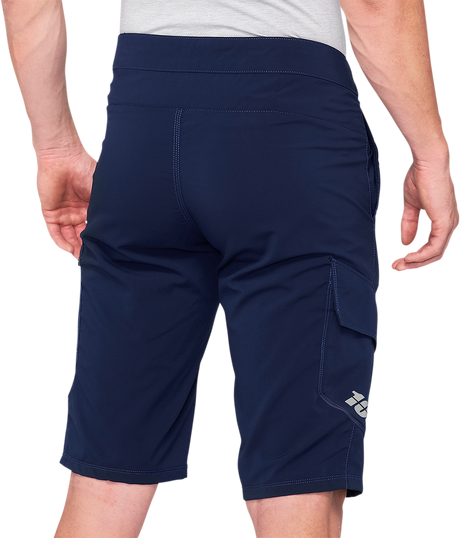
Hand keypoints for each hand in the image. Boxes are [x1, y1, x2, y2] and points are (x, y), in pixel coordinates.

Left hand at [34, 147, 95, 262]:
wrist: (64, 156)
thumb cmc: (84, 169)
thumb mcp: (100, 193)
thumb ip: (105, 209)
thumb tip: (118, 226)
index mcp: (90, 206)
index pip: (93, 227)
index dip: (98, 239)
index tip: (105, 250)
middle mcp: (76, 212)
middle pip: (81, 235)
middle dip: (86, 248)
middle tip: (94, 258)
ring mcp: (63, 213)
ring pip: (67, 236)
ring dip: (73, 248)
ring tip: (81, 258)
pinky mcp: (49, 212)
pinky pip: (53, 232)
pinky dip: (60, 242)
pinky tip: (68, 250)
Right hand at [389, 151, 458, 272]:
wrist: (427, 162)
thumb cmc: (421, 176)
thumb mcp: (410, 206)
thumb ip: (408, 225)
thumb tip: (404, 244)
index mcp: (444, 220)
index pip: (433, 247)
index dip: (415, 256)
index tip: (396, 260)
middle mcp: (450, 225)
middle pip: (435, 255)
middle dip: (414, 264)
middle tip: (395, 267)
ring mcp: (449, 225)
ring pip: (435, 254)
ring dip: (414, 262)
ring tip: (397, 265)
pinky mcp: (444, 224)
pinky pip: (433, 248)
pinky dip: (419, 255)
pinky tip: (406, 257)